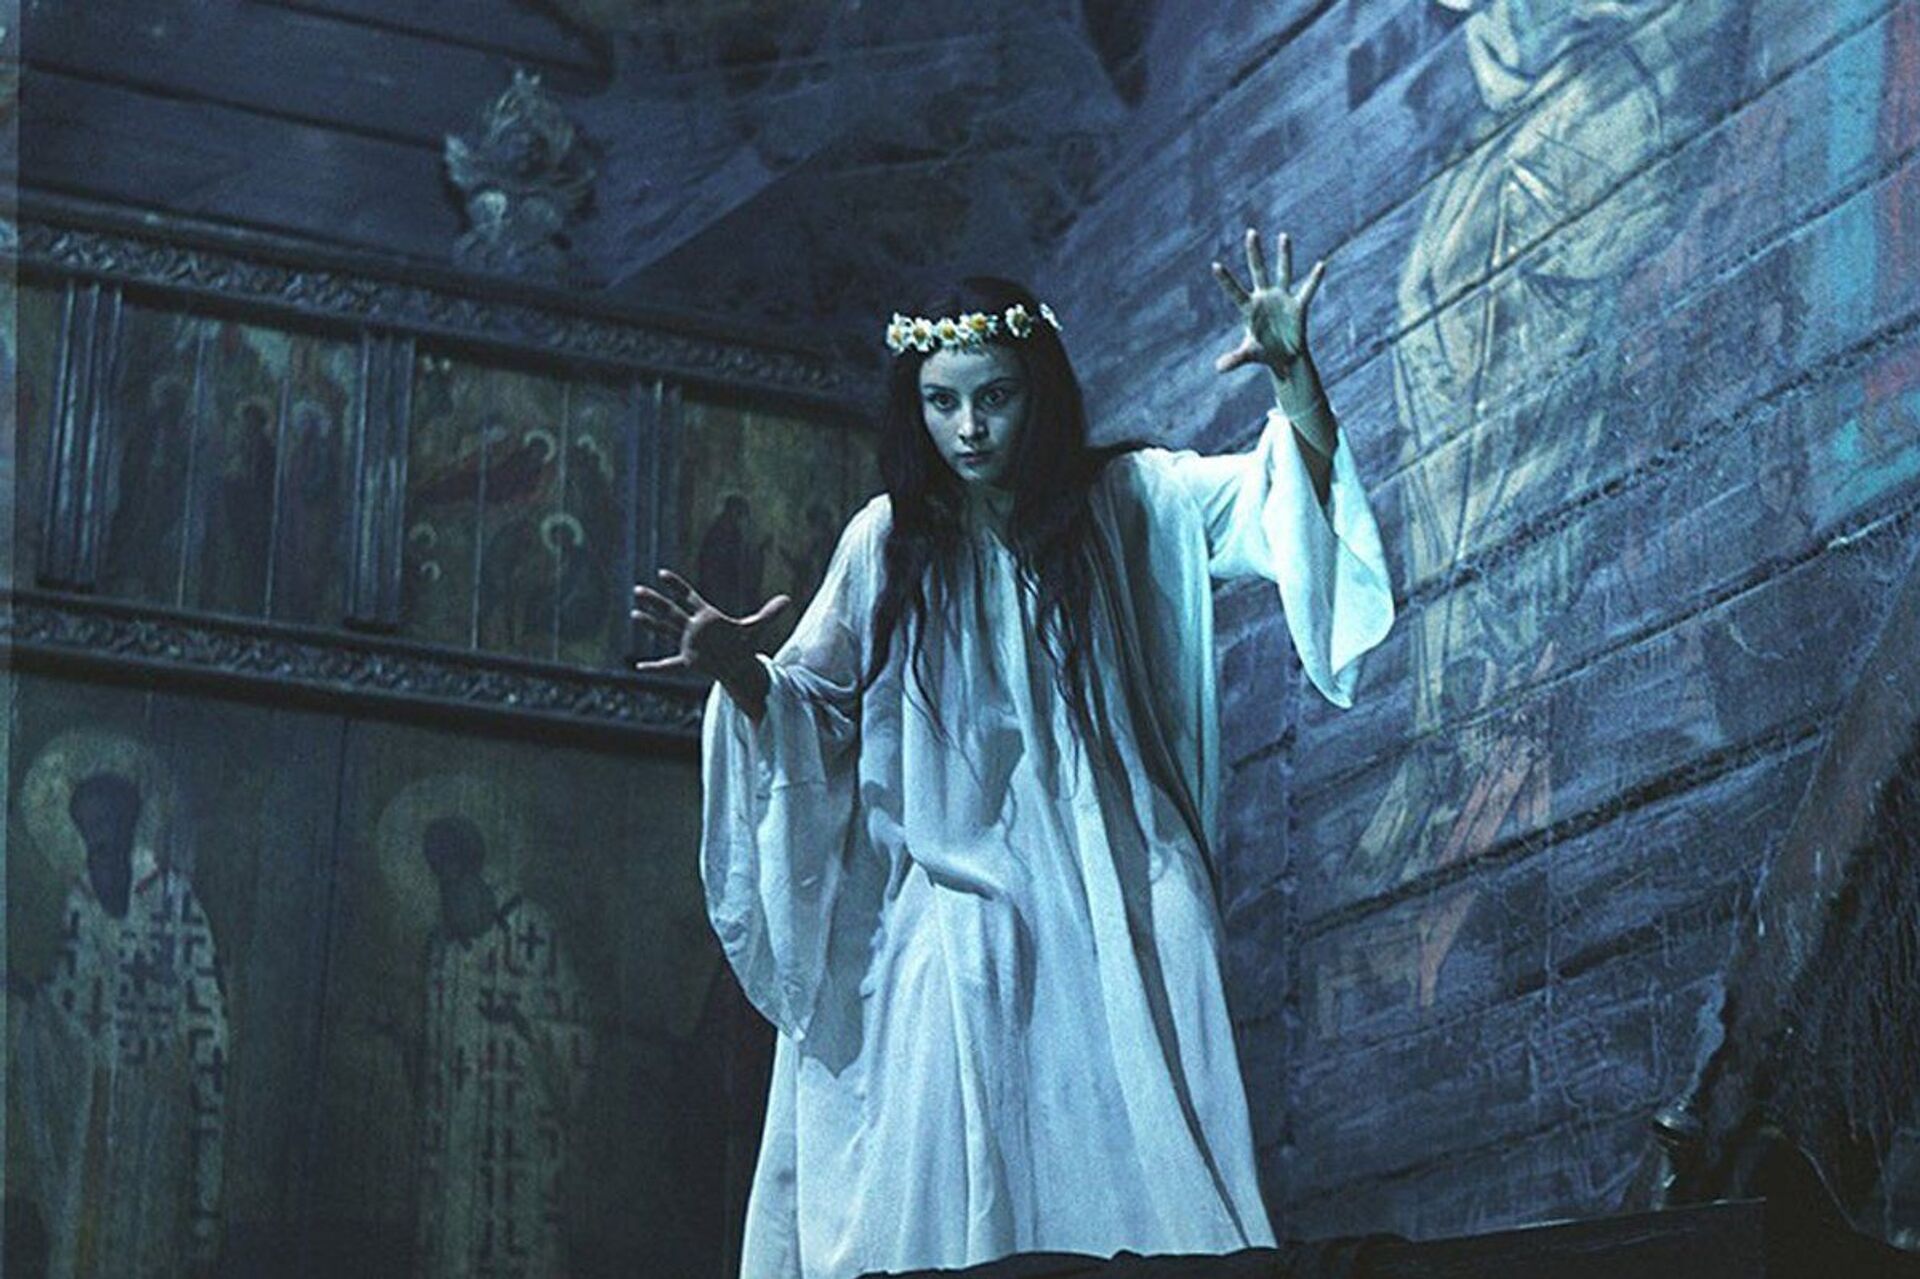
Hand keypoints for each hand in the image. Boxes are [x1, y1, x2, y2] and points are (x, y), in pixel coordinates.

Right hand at [630, 569, 789, 684]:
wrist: (738, 663)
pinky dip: (655, 668)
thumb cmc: (742, 643)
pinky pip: (669, 664)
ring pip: (666, 631)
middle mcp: (693, 626)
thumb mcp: (756, 628)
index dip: (676, 586)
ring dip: (650, 624)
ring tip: (633, 614)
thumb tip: (788, 599)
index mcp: (706, 615)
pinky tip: (639, 667)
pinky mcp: (689, 660)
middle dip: (655, 602)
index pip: (688, 596)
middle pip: (670, 611)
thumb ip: (769, 614)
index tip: (662, 573)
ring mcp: (689, 642)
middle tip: (638, 589)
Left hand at [1210, 226, 1325, 377]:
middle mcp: (1264, 298)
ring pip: (1283, 272)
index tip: (1214, 265)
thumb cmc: (1263, 353)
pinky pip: (1307, 291)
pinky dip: (1314, 280)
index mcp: (1249, 308)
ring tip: (1283, 236)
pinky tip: (1321, 265)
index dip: (1225, 280)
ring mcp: (1281, 299)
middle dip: (1254, 253)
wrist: (1284, 358)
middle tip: (1251, 232)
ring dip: (1283, 255)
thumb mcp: (1249, 355)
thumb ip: (1234, 359)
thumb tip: (1218, 368)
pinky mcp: (1297, 306)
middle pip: (1258, 271)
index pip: (1235, 291)